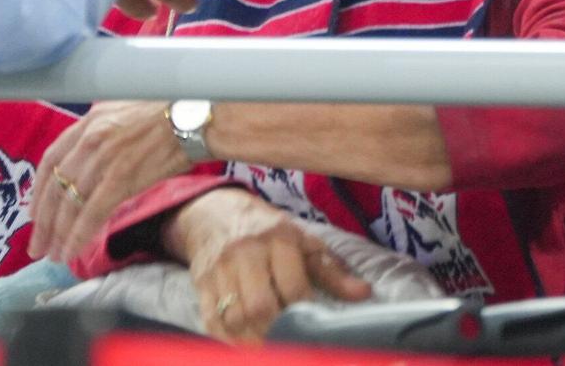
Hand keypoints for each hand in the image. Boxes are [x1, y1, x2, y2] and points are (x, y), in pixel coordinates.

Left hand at [30, 99, 193, 262]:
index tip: (34, 213)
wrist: (193, 118)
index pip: (51, 159)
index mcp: (88, 122)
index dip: (39, 191)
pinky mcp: (121, 179)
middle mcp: (90, 138)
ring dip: (58, 234)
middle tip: (36, 244)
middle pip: (55, 187)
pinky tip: (72, 251)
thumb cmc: (165, 115)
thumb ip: (100, 133)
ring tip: (53, 253)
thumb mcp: (121, 113)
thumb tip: (89, 157)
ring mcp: (103, 159)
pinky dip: (78, 235)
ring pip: (70, 203)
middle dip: (42, 221)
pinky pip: (91, 213)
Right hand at [165, 188, 371, 344]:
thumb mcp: (301, 240)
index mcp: (277, 239)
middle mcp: (246, 252)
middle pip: (260, 306)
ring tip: (270, 353)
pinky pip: (211, 319)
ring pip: (234, 317)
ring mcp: (220, 269)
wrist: (214, 212)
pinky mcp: (202, 283)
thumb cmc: (266, 230)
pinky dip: (226, 341)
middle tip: (291, 349)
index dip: (304, 313)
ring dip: (253, 343)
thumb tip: (362, 293)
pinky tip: (242, 349)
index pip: (293, 286)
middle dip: (277, 334)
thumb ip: (331, 270)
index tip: (313, 331)